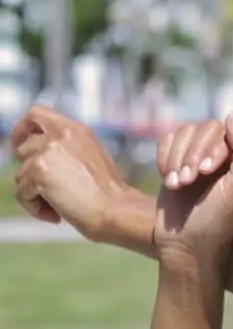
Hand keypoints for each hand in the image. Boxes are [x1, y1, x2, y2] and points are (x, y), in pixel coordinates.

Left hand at [10, 105, 134, 239]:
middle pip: (23, 149)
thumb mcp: (92, 157)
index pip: (36, 114)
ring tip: (59, 206)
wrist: (117, 210)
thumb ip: (66, 149)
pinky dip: (35, 208)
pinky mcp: (38, 172)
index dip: (22, 129)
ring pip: (20, 174)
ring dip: (35, 193)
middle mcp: (60, 135)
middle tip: (46, 189)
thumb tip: (41, 157)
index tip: (19, 144)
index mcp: (75, 130)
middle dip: (30, 172)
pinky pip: (22, 194)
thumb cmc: (110, 194)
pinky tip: (56, 214)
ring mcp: (47, 152)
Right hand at [154, 115, 232, 261]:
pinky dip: (165, 159)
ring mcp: (202, 154)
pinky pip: (167, 140)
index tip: (206, 173)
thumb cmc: (218, 219)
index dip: (214, 149)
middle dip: (192, 155)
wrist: (185, 242)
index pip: (230, 131)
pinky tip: (170, 182)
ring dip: (177, 160)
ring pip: (184, 132)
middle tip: (187, 182)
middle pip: (206, 128)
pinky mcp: (178, 158)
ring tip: (178, 184)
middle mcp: (229, 152)